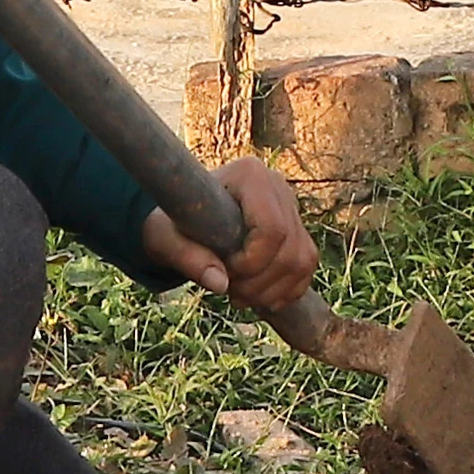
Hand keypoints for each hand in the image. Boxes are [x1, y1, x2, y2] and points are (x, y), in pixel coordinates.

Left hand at [147, 156, 320, 316]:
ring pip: (302, 261)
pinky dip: (287, 290)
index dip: (251, 263)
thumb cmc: (172, 224)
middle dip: (260, 284)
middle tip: (230, 293)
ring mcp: (291, 206)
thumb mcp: (166, 238)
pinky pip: (306, 267)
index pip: (272, 229)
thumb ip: (188, 258)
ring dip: (273, 291)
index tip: (224, 271)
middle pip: (291, 249)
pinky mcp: (297, 228)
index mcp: (249, 176)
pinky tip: (260, 296)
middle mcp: (277, 186)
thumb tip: (220, 284)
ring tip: (241, 296)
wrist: (182, 218)